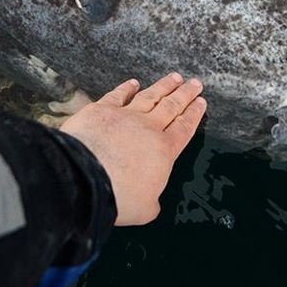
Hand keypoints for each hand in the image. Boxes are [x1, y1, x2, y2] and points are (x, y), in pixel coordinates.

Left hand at [60, 72, 205, 225]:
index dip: (194, 114)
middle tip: (195, 83)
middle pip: (171, 106)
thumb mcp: (145, 209)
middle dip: (185, 94)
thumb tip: (152, 201)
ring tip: (174, 77)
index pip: (184, 128)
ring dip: (163, 86)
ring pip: (150, 96)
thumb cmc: (118, 196)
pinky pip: (118, 95)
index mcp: (164, 150)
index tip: (201, 102)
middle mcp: (148, 128)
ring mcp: (125, 115)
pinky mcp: (101, 110)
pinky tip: (133, 82)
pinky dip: (127, 87)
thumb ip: (153, 201)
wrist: (85, 177)